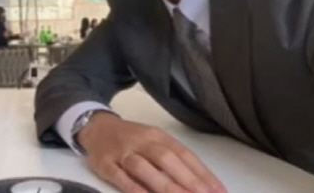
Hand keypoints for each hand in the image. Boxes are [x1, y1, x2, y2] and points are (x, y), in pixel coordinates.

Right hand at [77, 113, 225, 192]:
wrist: (95, 127)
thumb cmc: (130, 138)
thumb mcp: (153, 140)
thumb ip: (173, 159)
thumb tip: (202, 183)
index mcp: (157, 135)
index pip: (183, 154)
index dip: (202, 173)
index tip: (218, 191)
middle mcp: (141, 141)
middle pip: (166, 159)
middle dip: (188, 181)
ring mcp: (122, 152)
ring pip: (144, 168)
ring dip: (165, 186)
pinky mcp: (104, 163)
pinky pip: (120, 177)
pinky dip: (134, 188)